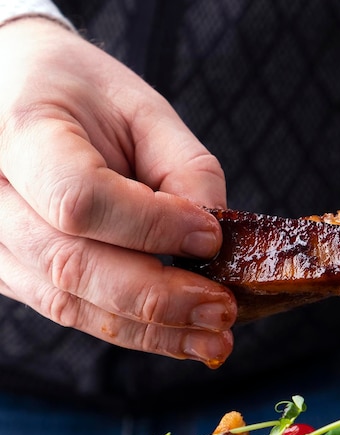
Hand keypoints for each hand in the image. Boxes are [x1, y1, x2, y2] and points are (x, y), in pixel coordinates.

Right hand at [0, 18, 235, 365]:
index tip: (211, 239)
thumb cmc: (81, 94)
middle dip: (160, 298)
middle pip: (72, 265)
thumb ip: (184, 170)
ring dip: (151, 331)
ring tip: (212, 339)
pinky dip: (130, 330)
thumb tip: (214, 244)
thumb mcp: (142, 110)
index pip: (80, 198)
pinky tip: (178, 336)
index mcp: (19, 130)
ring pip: (69, 302)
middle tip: (224, 311)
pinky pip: (69, 310)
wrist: (17, 94)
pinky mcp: (7, 269)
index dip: (152, 227)